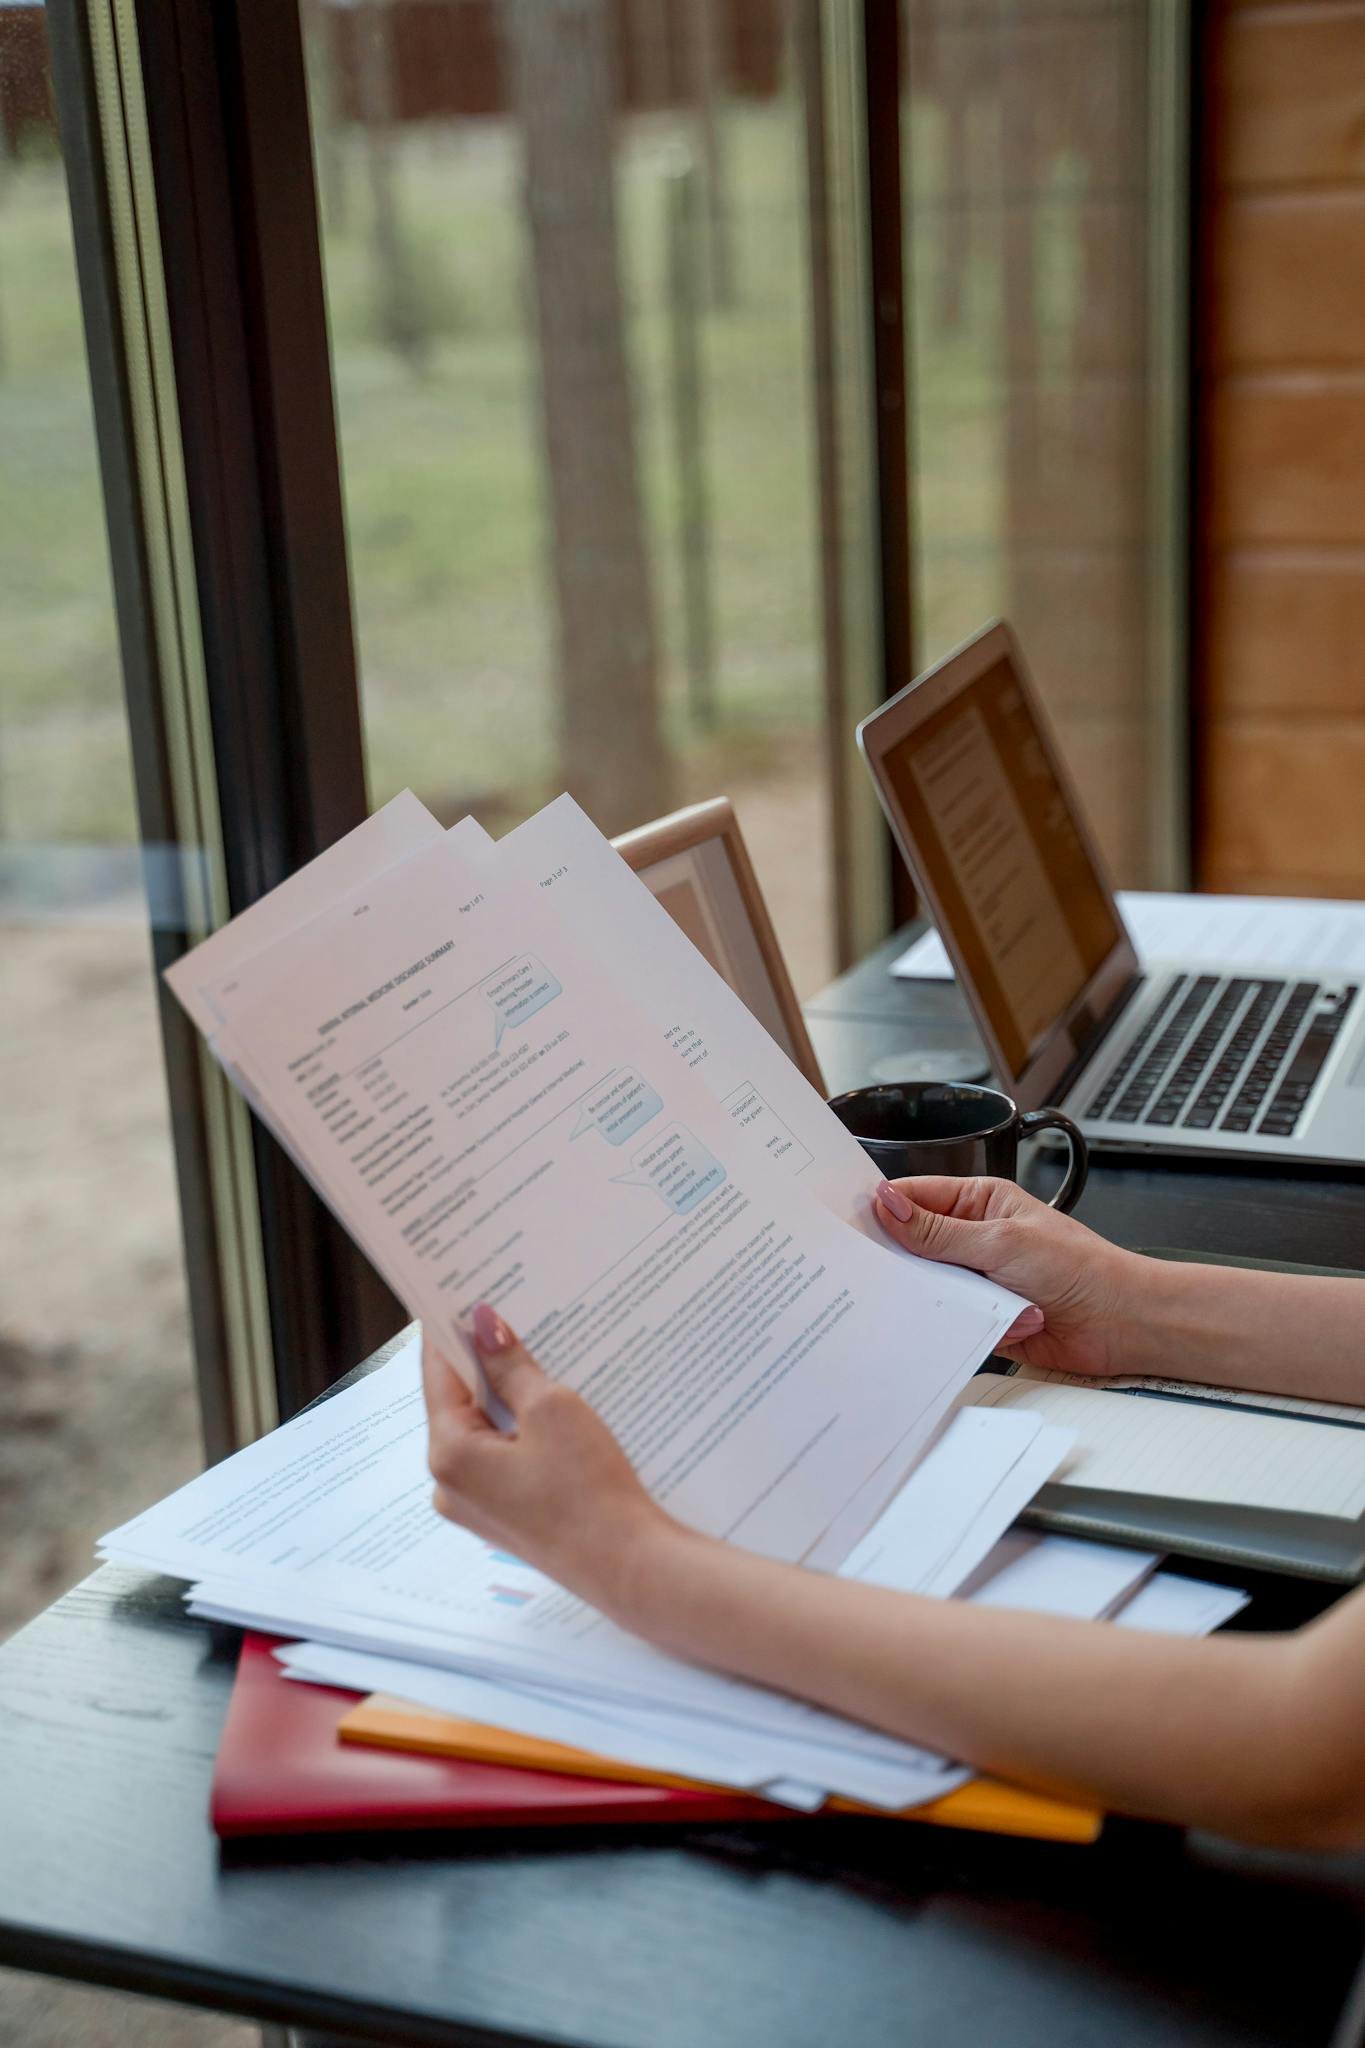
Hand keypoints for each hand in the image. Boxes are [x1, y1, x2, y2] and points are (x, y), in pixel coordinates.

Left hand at [422, 1304, 668, 1610]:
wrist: (627, 1565)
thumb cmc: (588, 1491)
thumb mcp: (552, 1411)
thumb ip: (511, 1366)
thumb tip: (485, 1326)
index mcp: (449, 1455)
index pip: (438, 1375)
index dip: (452, 1332)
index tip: (462, 1297)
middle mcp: (450, 1485)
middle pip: (459, 1404)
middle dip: (486, 1364)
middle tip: (512, 1319)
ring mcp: (477, 1505)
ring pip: (484, 1431)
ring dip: (508, 1398)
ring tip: (541, 1360)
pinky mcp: (506, 1516)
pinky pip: (503, 1459)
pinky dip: (521, 1432)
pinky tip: (553, 1412)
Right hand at [873, 1176, 1141, 1377]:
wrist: (1120, 1322)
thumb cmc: (1079, 1267)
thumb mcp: (1001, 1240)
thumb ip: (938, 1231)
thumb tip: (888, 1205)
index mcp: (979, 1202)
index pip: (916, 1197)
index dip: (882, 1207)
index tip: (848, 1221)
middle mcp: (974, 1238)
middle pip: (914, 1243)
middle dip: (898, 1256)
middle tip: (865, 1267)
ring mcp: (977, 1278)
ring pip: (927, 1284)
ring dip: (929, 1293)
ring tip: (915, 1296)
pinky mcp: (981, 1316)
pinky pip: (946, 1318)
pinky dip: (945, 1323)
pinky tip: (944, 1323)